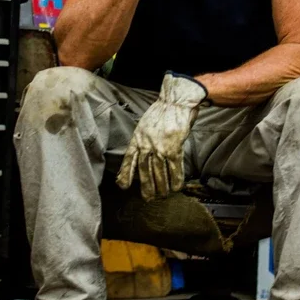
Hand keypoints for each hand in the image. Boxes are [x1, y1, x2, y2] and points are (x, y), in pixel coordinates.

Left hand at [115, 74, 207, 198]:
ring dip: (161, 187)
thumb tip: (145, 153)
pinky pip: (174, 169)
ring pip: (159, 173)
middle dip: (146, 187)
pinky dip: (175, 180)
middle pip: (144, 171)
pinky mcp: (174, 149)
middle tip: (148, 198)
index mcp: (137, 138)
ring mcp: (160, 148)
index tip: (123, 186)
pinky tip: (176, 187)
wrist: (176, 101)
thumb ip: (143, 139)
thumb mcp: (145, 124)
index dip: (126, 174)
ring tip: (162, 196)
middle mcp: (146, 145)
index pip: (129, 160)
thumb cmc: (163, 110)